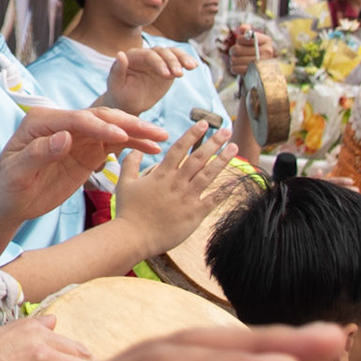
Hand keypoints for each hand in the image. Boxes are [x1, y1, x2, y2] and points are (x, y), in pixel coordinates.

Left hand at [0, 108, 165, 227]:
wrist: (8, 200)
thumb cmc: (7, 185)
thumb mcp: (17, 172)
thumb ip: (40, 153)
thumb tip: (65, 138)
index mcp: (43, 121)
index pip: (77, 119)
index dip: (101, 126)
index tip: (122, 137)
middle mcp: (63, 123)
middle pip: (100, 118)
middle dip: (128, 124)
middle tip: (154, 133)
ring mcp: (77, 137)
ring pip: (111, 129)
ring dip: (137, 132)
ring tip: (161, 139)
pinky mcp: (86, 152)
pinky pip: (113, 145)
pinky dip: (132, 145)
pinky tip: (151, 150)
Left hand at [100, 44, 195, 115]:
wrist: (129, 103)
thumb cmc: (120, 94)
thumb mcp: (115, 85)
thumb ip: (117, 70)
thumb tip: (120, 54)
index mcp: (132, 56)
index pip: (148, 55)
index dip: (159, 63)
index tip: (168, 75)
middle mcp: (146, 54)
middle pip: (162, 52)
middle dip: (172, 62)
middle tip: (179, 74)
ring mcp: (158, 60)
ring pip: (172, 53)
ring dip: (182, 58)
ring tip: (192, 67)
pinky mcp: (167, 67)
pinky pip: (178, 61)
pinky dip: (186, 61)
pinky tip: (194, 65)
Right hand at [115, 123, 235, 256]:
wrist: (133, 237)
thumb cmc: (127, 211)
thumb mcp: (124, 183)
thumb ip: (130, 164)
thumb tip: (135, 149)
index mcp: (161, 174)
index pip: (180, 148)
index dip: (192, 134)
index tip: (204, 123)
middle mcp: (176, 183)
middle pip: (199, 158)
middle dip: (214, 142)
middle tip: (227, 130)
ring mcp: (187, 198)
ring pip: (209, 175)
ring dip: (223, 160)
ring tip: (234, 148)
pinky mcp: (194, 214)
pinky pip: (213, 200)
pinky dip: (225, 190)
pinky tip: (236, 180)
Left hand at [224, 29, 274, 77]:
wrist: (262, 70)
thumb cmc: (254, 50)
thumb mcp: (252, 39)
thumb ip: (247, 31)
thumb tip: (242, 29)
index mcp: (266, 40)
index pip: (243, 38)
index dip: (239, 40)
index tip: (242, 42)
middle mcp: (267, 51)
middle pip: (237, 49)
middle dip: (234, 51)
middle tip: (236, 53)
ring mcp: (261, 64)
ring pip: (234, 59)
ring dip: (233, 60)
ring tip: (238, 59)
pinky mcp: (254, 74)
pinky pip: (235, 69)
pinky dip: (234, 68)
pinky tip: (239, 67)